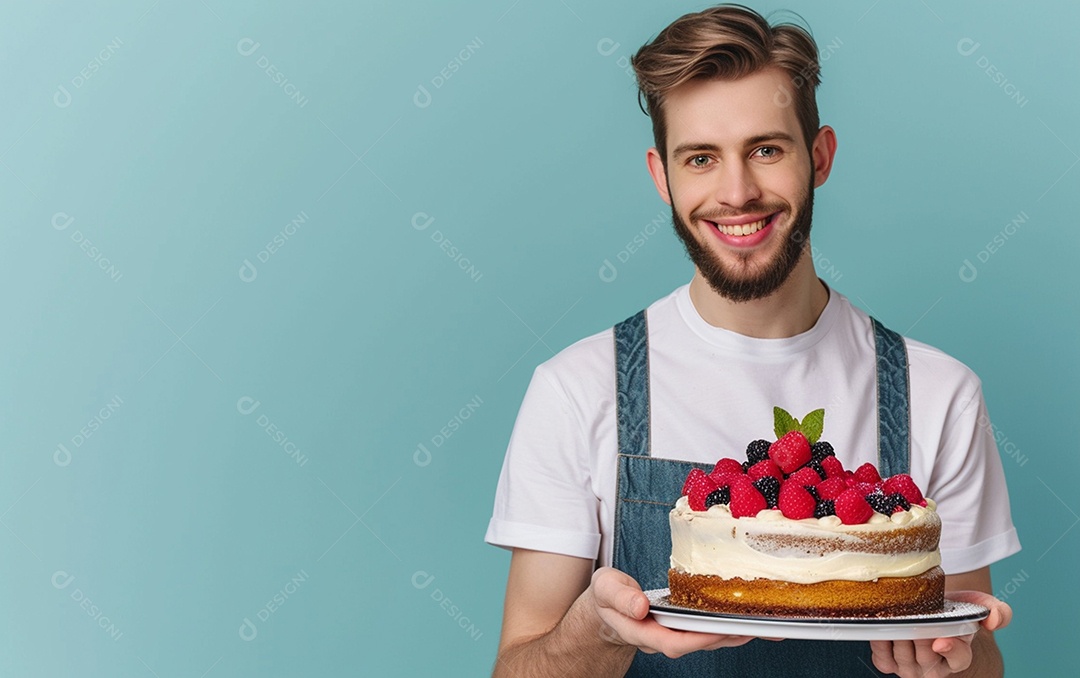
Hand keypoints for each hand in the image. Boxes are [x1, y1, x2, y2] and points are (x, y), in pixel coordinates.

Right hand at [587, 567, 757, 658]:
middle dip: (725, 638)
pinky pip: (705, 630)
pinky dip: (726, 626)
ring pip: (704, 639)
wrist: (606, 606)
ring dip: (732, 634)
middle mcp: (660, 637)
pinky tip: (745, 621)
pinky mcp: (681, 628)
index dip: (696, 639)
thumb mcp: (605, 588)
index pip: (672, 642)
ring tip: (761, 627)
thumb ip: (620, 597)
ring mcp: (672, 634)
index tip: (717, 631)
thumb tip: (639, 606)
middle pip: (696, 644)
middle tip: (753, 628)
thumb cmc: (607, 595)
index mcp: (641, 631)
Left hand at [869, 591, 1011, 676]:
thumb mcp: (980, 608)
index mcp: (960, 657)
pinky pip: (882, 657)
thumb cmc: (956, 613)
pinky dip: (880, 641)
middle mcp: (935, 668)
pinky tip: (883, 624)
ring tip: (897, 615)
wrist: (933, 619)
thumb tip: (994, 620)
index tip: (941, 640)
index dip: (951, 650)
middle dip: (918, 635)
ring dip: (898, 635)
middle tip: (912, 615)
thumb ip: (999, 612)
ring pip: (902, 655)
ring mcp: (911, 669)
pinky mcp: (889, 665)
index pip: (959, 659)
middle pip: (925, 655)